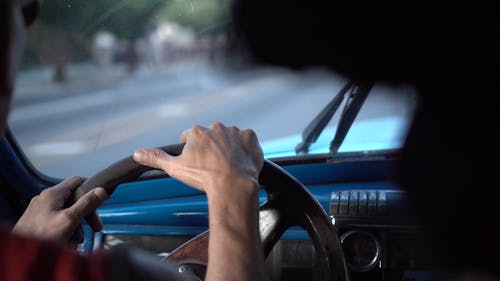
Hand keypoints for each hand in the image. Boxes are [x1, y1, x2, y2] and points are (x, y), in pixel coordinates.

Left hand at [12, 176, 107, 243]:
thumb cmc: (41, 237)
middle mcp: (45, 199)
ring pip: (66, 212)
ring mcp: (40, 210)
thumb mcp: (69, 219)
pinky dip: (66, 230)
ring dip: (76, 226)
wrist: (20, 254)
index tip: (102, 198)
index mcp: (53, 194)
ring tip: (77, 241)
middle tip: (96, 227)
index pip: (77, 181)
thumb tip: (101, 190)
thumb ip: (86, 204)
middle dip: (86, 214)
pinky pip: (57, 222)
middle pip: (74, 200)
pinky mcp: (37, 221)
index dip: (92, 188)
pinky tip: (67, 242)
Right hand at [133, 122, 263, 196]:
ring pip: (229, 137)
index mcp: (198, 132)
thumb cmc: (204, 177)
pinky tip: (241, 160)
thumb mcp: (175, 168)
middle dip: (210, 148)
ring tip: (227, 165)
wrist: (232, 185)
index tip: (195, 161)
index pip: (190, 137)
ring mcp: (235, 131)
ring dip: (228, 147)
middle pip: (211, 136)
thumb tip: (137, 153)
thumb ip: (156, 158)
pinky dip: (244, 148)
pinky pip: (247, 140)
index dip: (191, 150)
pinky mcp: (251, 138)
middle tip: (211, 166)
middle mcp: (216, 127)